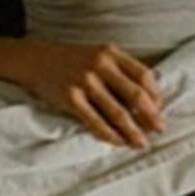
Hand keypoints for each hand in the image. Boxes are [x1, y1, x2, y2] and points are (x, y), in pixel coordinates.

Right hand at [13, 39, 165, 148]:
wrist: (35, 59)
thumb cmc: (72, 59)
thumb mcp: (97, 54)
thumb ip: (119, 70)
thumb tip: (146, 99)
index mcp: (110, 52)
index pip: (143, 74)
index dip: (155, 93)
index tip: (159, 107)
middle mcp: (100, 65)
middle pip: (135, 95)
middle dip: (151, 115)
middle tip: (159, 129)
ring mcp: (85, 82)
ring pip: (118, 113)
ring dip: (133, 131)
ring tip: (141, 143)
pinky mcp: (70, 98)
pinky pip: (95, 122)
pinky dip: (110, 135)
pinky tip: (118, 142)